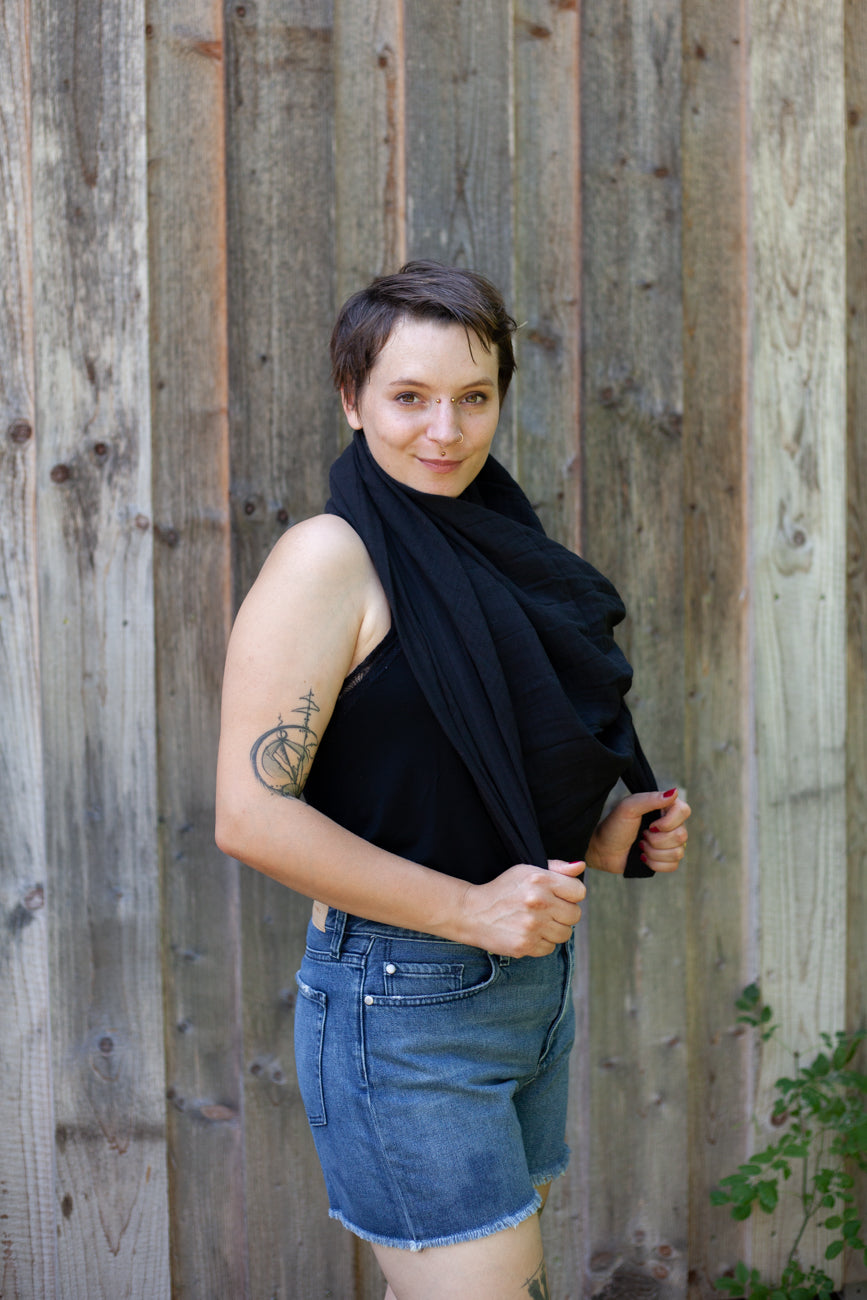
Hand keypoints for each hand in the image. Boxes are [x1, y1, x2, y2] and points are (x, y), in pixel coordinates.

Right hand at [458, 860, 585, 957]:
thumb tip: (580, 866)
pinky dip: (541, 943)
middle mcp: (538, 902)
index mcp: (540, 880)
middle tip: (547, 910)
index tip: (558, 896)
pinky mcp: (525, 945)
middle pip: (575, 915)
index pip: (579, 892)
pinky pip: (550, 948)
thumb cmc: (503, 889)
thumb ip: (556, 868)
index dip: (570, 894)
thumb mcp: (526, 870)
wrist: (472, 912)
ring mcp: (532, 925)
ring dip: (554, 930)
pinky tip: (528, 933)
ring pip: (565, 934)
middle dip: (564, 914)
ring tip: (537, 922)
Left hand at [586, 788, 690, 874]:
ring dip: (654, 852)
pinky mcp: (665, 860)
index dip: (669, 822)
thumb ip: (651, 799)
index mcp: (664, 808)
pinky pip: (673, 866)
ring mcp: (669, 843)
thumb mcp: (629, 808)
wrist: (603, 850)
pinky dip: (655, 864)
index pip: (684, 811)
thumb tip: (675, 792)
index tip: (650, 825)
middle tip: (641, 835)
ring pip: (678, 853)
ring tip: (640, 845)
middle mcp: (671, 824)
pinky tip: (643, 857)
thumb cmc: (613, 826)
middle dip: (656, 840)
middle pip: (682, 835)